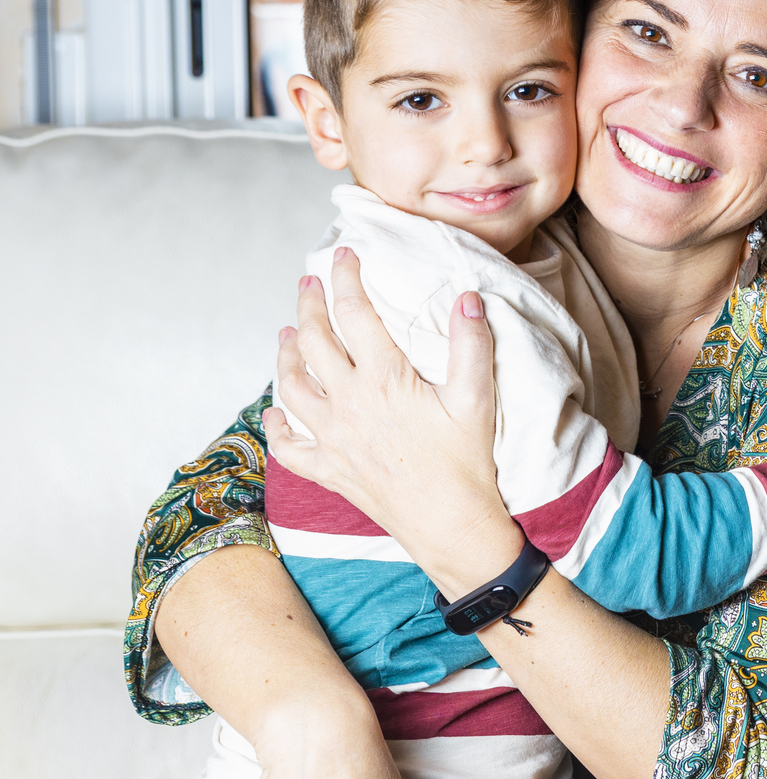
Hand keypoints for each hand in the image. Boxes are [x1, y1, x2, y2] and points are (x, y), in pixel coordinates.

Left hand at [262, 250, 519, 593]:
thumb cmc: (467, 462)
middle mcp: (348, 404)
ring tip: (288, 333)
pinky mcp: (328, 470)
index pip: (355, 315)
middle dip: (308, 306)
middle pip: (313, 342)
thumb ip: (472, 343)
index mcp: (383, 380)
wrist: (449, 524)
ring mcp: (332, 439)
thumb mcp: (477, 398)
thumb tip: (467, 295)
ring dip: (286, 354)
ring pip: (292, 386)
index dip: (347, 279)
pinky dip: (278, 425)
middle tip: (309, 283)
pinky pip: (288, 446)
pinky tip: (278, 409)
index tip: (343, 255)